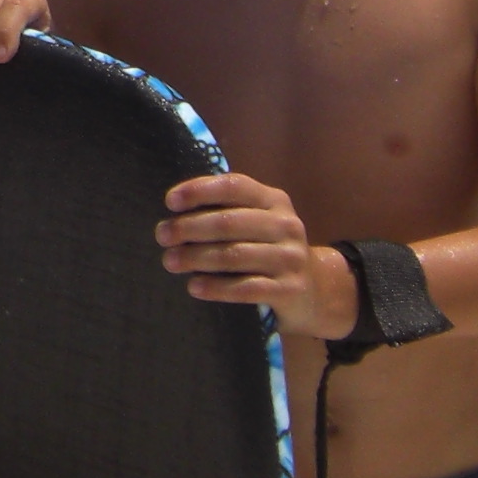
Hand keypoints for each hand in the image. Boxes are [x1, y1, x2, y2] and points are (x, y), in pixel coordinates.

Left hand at [156, 173, 347, 334]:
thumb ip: (226, 210)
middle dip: (189, 228)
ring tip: (170, 261)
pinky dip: (216, 287)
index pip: (234, 186)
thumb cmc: (269, 250)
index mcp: (274, 200)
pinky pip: (246, 287)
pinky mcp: (290, 290)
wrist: (316, 291)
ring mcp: (290, 258)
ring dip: (196, 257)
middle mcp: (286, 225)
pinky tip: (194, 287)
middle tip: (162, 236)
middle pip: (228, 222)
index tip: (170, 202)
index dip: (200, 191)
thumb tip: (175, 212)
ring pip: (234, 255)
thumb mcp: (257, 222)